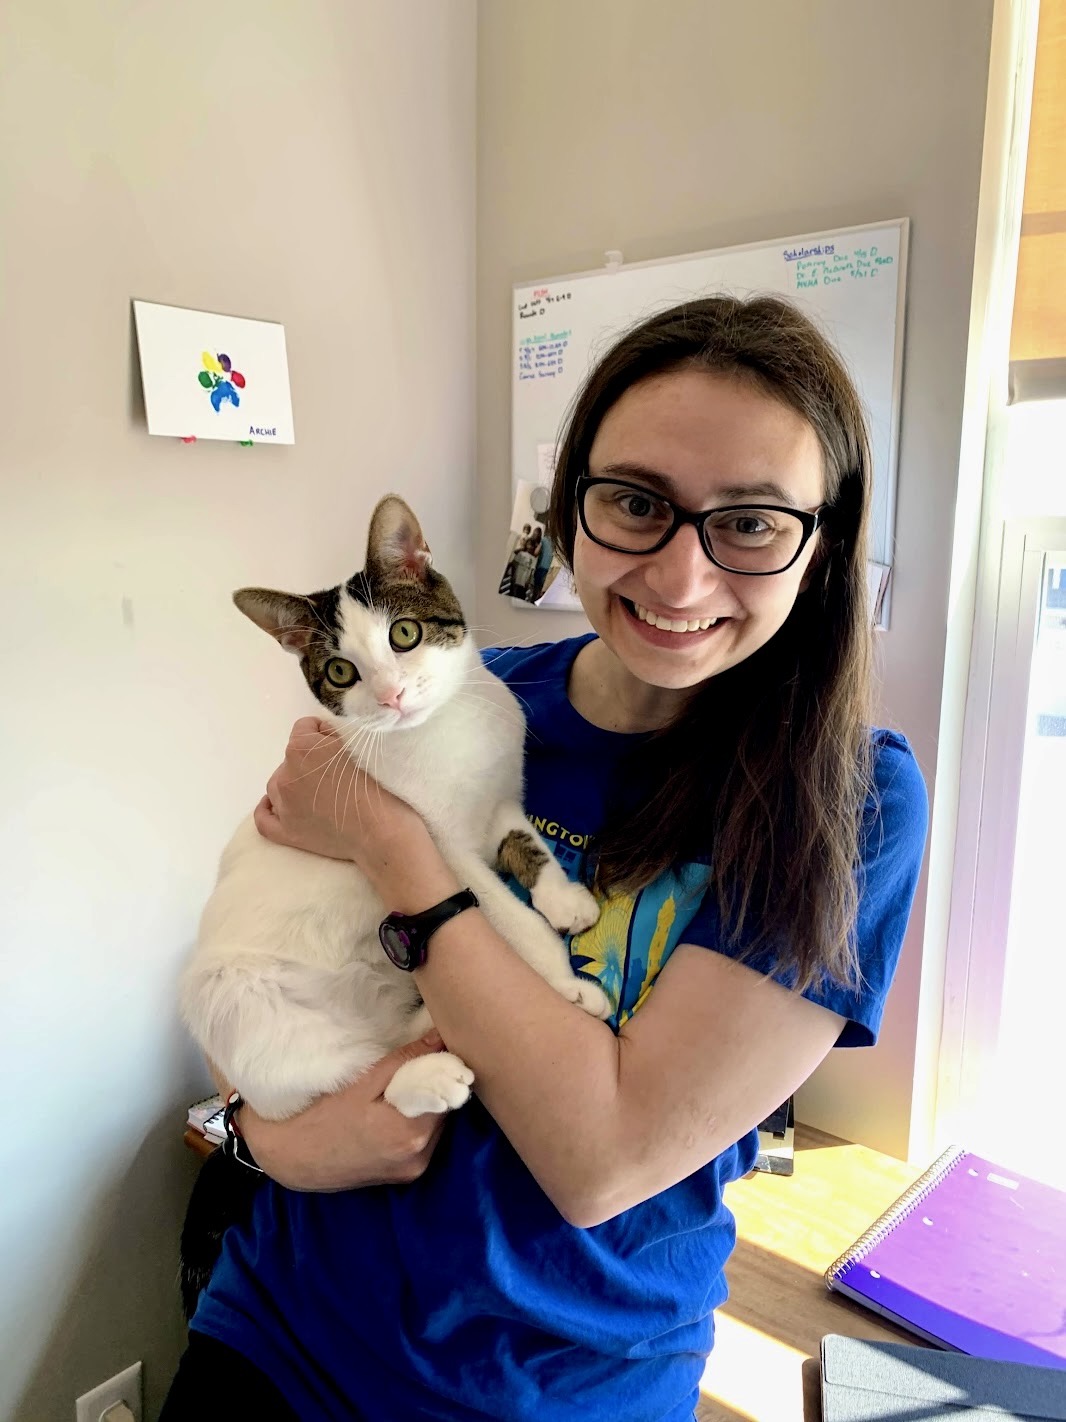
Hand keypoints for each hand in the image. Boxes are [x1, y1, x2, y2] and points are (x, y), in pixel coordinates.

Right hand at [235, 1032, 451, 1190]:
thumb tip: (440, 1037)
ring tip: (406, 1089)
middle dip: (437, 1088)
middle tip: (419, 1067)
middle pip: (445, 1112)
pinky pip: (425, 1143)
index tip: (436, 1054)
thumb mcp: (363, 1083)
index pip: (448, 1094)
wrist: (293, 1159)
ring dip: (429, 1107)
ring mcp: (413, 1170)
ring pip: (437, 1128)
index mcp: (410, 1133)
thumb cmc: (323, 1117)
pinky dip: (418, 1124)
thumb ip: (405, 1061)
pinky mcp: (405, 1177)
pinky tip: (399, 1112)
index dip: (445, 1071)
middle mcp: (419, 1157)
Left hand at [253, 717, 434, 885]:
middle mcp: (286, 775)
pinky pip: (263, 818)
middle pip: (290, 758)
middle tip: (335, 773)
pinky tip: (277, 806)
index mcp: (301, 748)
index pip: (305, 727)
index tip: (339, 745)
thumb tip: (323, 735)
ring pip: (277, 785)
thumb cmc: (377, 786)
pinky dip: (268, 809)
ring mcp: (283, 805)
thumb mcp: (359, 745)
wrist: (382, 830)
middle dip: (309, 760)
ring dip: (293, 783)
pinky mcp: (286, 832)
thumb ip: (334, 736)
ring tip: (317, 792)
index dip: (323, 734)